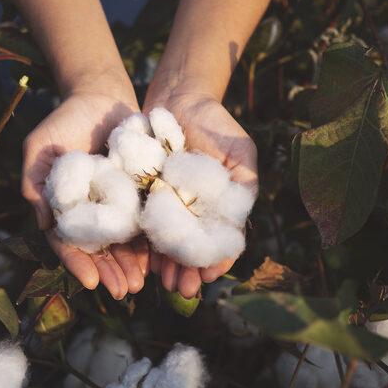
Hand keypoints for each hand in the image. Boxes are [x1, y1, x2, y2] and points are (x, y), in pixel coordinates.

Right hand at [22, 91, 148, 298]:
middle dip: (110, 271)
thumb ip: (35, 183)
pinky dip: (150, 240)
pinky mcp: (140, 191)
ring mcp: (117, 203)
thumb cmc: (64, 120)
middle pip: (99, 248)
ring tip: (141, 284)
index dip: (77, 262)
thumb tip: (42, 225)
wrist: (100, 96)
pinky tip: (158, 259)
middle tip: (124, 291)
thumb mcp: (40, 147)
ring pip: (123, 241)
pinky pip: (145, 219)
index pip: (68, 241)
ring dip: (131, 264)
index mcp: (65, 206)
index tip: (90, 282)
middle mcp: (91, 209)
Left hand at [144, 92, 257, 298]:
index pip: (218, 241)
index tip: (209, 276)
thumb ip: (244, 186)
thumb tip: (239, 225)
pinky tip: (145, 259)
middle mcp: (192, 210)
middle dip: (187, 270)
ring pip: (168, 241)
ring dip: (166, 264)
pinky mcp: (144, 193)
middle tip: (182, 289)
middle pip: (190, 247)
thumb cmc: (216, 124)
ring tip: (164, 282)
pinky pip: (145, 221)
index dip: (215, 260)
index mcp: (217, 206)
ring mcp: (167, 204)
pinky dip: (146, 241)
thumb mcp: (240, 152)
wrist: (179, 98)